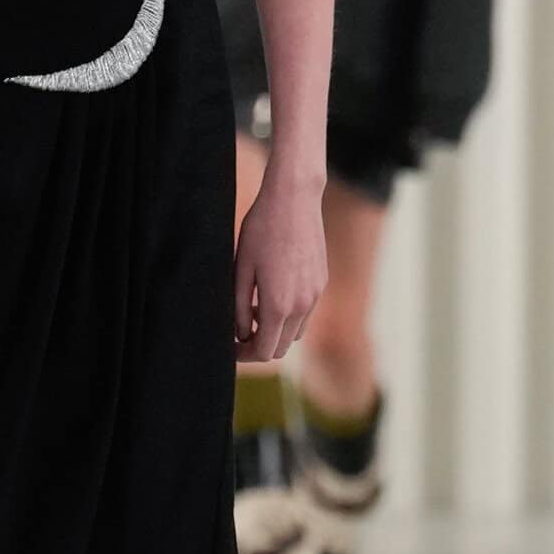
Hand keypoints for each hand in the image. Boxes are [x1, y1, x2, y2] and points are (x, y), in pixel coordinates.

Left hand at [233, 171, 326, 361]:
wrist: (294, 199)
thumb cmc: (261, 229)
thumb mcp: (240, 269)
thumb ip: (238, 307)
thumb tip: (240, 333)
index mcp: (279, 304)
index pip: (264, 351)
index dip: (245, 355)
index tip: (231, 348)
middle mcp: (302, 305)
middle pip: (281, 348)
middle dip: (259, 346)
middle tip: (238, 332)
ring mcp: (315, 294)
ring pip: (295, 333)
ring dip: (275, 330)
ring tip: (253, 309)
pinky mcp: (321, 282)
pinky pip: (305, 313)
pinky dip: (289, 315)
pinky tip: (272, 293)